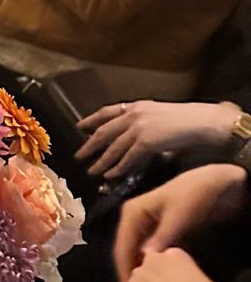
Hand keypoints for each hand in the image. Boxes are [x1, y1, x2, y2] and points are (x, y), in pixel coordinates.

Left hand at [76, 100, 239, 177]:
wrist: (202, 122)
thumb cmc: (186, 120)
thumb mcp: (158, 114)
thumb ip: (140, 123)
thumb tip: (127, 137)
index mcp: (136, 106)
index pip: (107, 111)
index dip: (91, 119)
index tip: (80, 126)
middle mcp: (134, 114)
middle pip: (105, 132)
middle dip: (90, 145)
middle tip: (78, 156)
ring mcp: (139, 128)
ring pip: (113, 148)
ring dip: (101, 161)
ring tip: (92, 171)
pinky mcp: (146, 142)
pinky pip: (128, 158)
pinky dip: (118, 168)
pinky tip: (111, 175)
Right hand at [113, 164, 246, 281]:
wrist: (218, 182)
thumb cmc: (196, 194)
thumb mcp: (179, 215)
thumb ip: (161, 237)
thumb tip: (144, 259)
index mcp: (131, 213)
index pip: (121, 247)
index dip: (124, 269)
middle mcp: (133, 220)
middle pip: (126, 252)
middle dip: (130, 273)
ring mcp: (146, 226)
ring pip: (137, 253)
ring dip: (140, 270)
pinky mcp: (159, 232)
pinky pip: (149, 252)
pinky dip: (151, 265)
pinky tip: (156, 279)